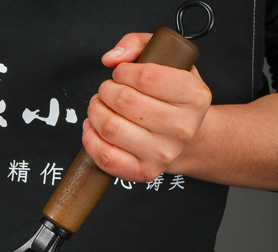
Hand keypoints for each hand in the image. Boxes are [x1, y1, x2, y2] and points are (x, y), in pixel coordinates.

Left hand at [82, 32, 211, 182]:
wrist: (183, 137)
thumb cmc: (170, 97)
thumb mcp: (166, 61)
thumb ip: (139, 45)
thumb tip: (112, 58)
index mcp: (194, 96)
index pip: (147, 77)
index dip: (124, 72)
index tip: (120, 73)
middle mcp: (182, 127)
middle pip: (125, 102)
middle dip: (106, 91)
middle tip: (106, 91)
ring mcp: (163, 153)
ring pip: (111, 129)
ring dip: (95, 112)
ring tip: (98, 106)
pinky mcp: (144, 172)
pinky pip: (106, 157)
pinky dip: (90, 140)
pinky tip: (91, 127)